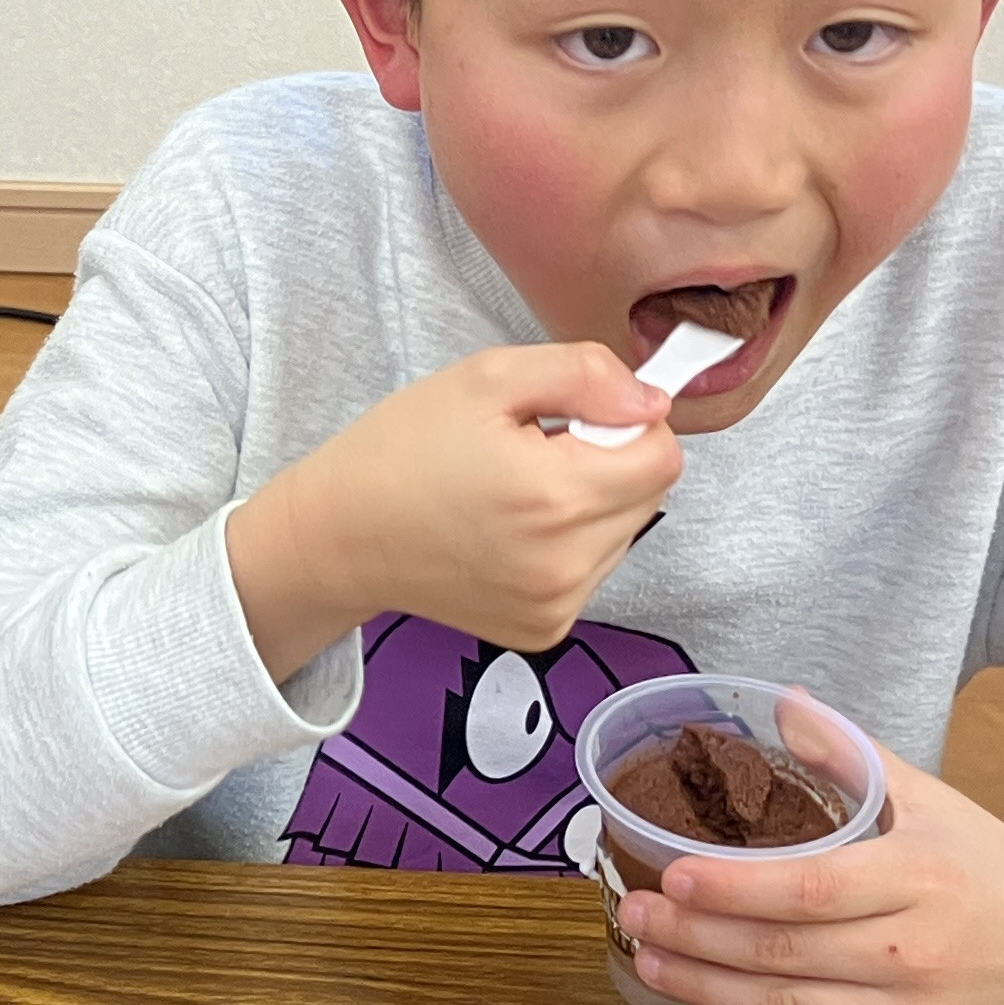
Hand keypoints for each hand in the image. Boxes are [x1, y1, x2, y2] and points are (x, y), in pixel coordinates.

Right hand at [224, 344, 679, 676]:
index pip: (663, 454)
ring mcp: (556, 605)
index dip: (627, 420)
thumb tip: (653, 399)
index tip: (572, 417)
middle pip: (649, 495)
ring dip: (590, 505)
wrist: (340, 535)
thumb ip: (584, 374)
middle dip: (610, 462)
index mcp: (554, 496)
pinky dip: (566, 546)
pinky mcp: (544, 630)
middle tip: (535, 452)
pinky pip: (592, 571)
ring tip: (517, 495)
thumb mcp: (485, 377)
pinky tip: (510, 533)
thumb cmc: (402, 449)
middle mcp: (564, 564)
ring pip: (624, 534)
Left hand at [615, 707, 1003, 1004]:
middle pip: (780, 955)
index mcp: (920, 881)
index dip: (732, 888)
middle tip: (637, 913)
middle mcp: (915, 957)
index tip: (674, 875)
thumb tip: (779, 700)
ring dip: (703, 988)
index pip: (808, 889)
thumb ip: (851, 754)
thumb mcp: (933, 800)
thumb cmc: (990, 871)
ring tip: (650, 959)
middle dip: (693, 937)